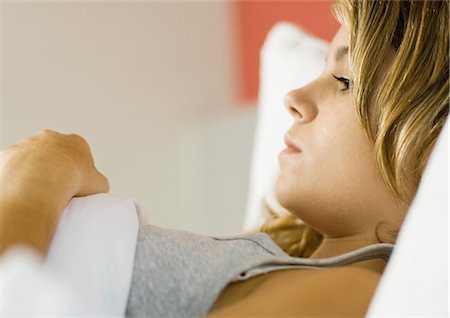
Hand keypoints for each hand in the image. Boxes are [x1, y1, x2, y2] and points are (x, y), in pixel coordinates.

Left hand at [0, 130, 108, 254]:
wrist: (44, 180)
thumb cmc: (73, 180)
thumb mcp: (99, 184)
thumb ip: (99, 181)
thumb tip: (98, 186)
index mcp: (76, 142)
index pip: (78, 152)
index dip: (77, 168)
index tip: (74, 182)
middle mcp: (51, 138)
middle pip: (53, 151)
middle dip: (54, 165)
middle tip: (56, 185)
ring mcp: (28, 143)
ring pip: (30, 156)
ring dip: (33, 168)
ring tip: (37, 189)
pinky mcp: (9, 153)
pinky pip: (11, 164)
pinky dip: (15, 174)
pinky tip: (21, 188)